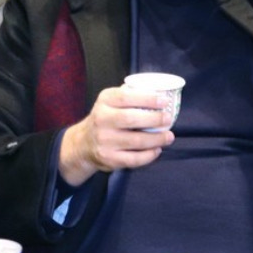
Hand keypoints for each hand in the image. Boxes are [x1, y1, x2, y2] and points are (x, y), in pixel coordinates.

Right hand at [58, 86, 174, 185]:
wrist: (84, 143)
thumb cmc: (105, 118)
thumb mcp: (110, 102)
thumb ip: (129, 95)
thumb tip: (159, 92)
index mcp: (104, 101)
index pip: (126, 97)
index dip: (148, 99)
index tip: (164, 101)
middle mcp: (102, 119)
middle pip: (132, 119)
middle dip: (155, 119)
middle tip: (168, 119)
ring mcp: (105, 141)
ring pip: (136, 141)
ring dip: (157, 139)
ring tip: (169, 136)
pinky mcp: (109, 158)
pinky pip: (134, 159)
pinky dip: (149, 155)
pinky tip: (157, 150)